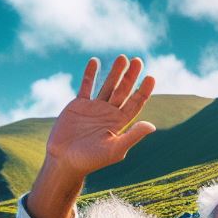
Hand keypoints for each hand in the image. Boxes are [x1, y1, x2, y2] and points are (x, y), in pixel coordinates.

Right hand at [43, 56, 155, 178]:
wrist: (65, 160)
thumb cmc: (91, 160)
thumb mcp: (115, 149)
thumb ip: (133, 136)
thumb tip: (152, 125)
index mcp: (120, 124)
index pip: (136, 104)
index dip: (144, 91)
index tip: (151, 77)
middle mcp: (109, 113)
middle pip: (123, 91)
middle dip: (131, 76)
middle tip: (138, 60)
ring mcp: (94, 108)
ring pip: (107, 86)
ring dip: (115, 72)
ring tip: (122, 57)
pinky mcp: (78, 105)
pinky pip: (86, 86)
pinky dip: (90, 74)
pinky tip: (95, 62)